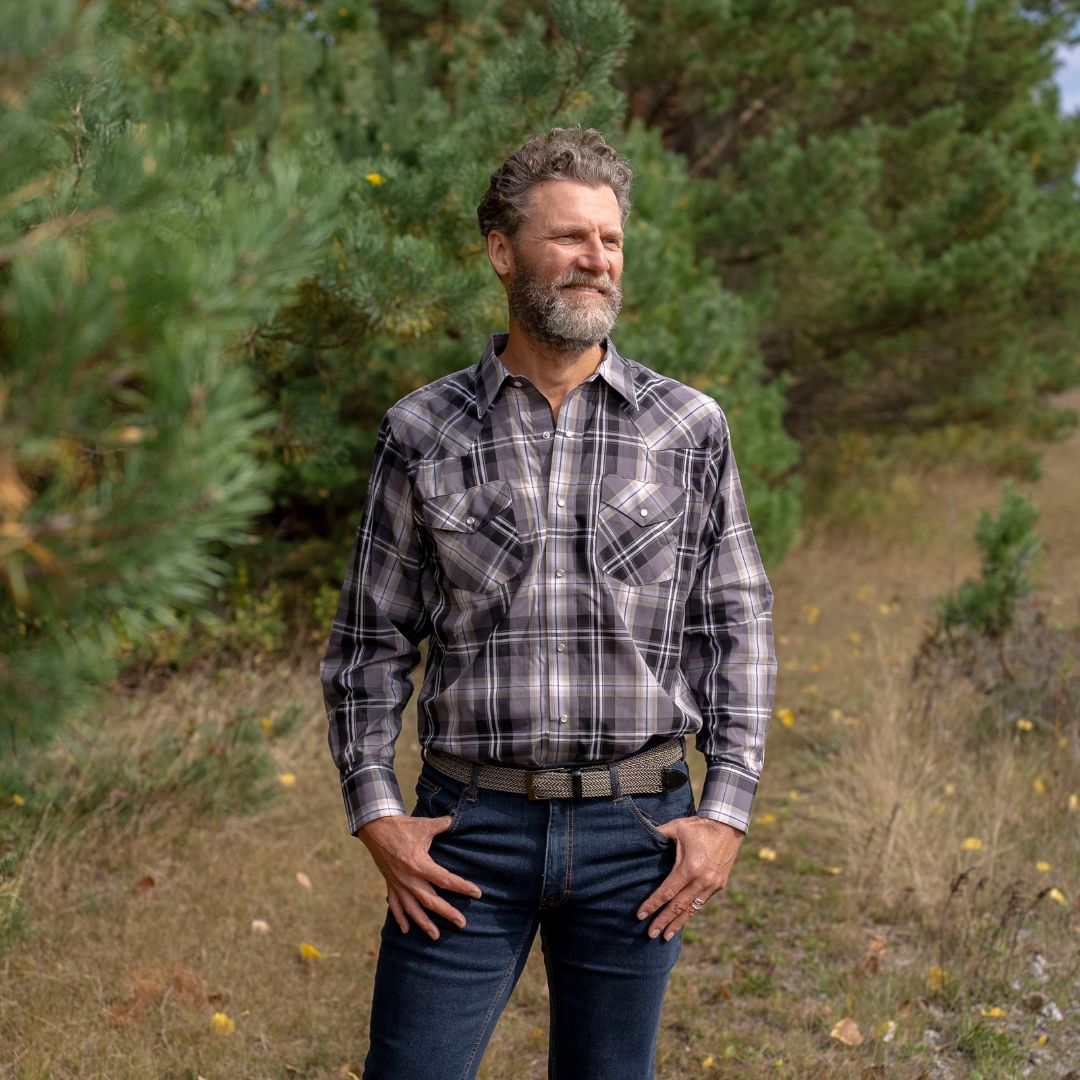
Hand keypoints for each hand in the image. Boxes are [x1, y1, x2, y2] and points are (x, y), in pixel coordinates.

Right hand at [358, 814, 482, 939]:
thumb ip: (442, 824)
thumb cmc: (402, 827)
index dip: (462, 887)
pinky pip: (394, 905)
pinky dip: (400, 918)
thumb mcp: (424, 825)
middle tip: (462, 923)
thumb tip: (455, 820)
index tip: (477, 893)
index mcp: (419, 864)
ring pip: (412, 909)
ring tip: (436, 936)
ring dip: (424, 923)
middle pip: (430, 901)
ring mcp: (398, 884)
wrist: (375, 829)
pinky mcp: (390, 884)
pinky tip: (406, 930)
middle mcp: (409, 878)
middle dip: (447, 913)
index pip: (445, 879)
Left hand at [636, 817, 743, 940]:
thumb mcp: (677, 827)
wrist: (728, 826)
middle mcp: (702, 881)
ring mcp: (712, 885)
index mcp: (689, 868)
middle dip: (663, 921)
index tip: (640, 915)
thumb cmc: (699, 826)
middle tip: (650, 934)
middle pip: (678, 906)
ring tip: (665, 936)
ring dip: (677, 923)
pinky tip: (681, 921)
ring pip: (691, 909)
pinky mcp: (719, 885)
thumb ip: (658, 834)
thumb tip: (639, 836)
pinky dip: (690, 913)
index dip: (653, 904)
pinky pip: (701, 903)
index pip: (667, 892)